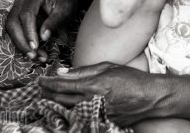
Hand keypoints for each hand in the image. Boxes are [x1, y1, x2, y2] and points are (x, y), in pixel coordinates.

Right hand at [5, 0, 78, 60]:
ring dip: (20, 43)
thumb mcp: (65, 11)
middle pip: (13, 22)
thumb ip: (54, 22)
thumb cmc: (67, 0)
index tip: (35, 47)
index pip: (26, 15)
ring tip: (35, 56)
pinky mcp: (17, 10)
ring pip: (11, 26)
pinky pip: (15, 26)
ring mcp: (17, 2)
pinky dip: (22, 39)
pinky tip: (32, 50)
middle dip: (22, 41)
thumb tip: (43, 38)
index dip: (29, 32)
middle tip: (34, 56)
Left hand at [38, 63, 165, 126]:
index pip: (62, 85)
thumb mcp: (108, 67)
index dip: (47, 82)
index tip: (40, 79)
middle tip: (41, 88)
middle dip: (47, 94)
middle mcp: (91, 101)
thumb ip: (84, 70)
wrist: (150, 97)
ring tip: (49, 97)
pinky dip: (69, 112)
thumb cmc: (131, 79)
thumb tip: (62, 71)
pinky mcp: (99, 122)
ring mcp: (94, 114)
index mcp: (93, 85)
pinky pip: (78, 117)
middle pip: (59, 100)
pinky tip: (65, 108)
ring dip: (55, 104)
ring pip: (66, 111)